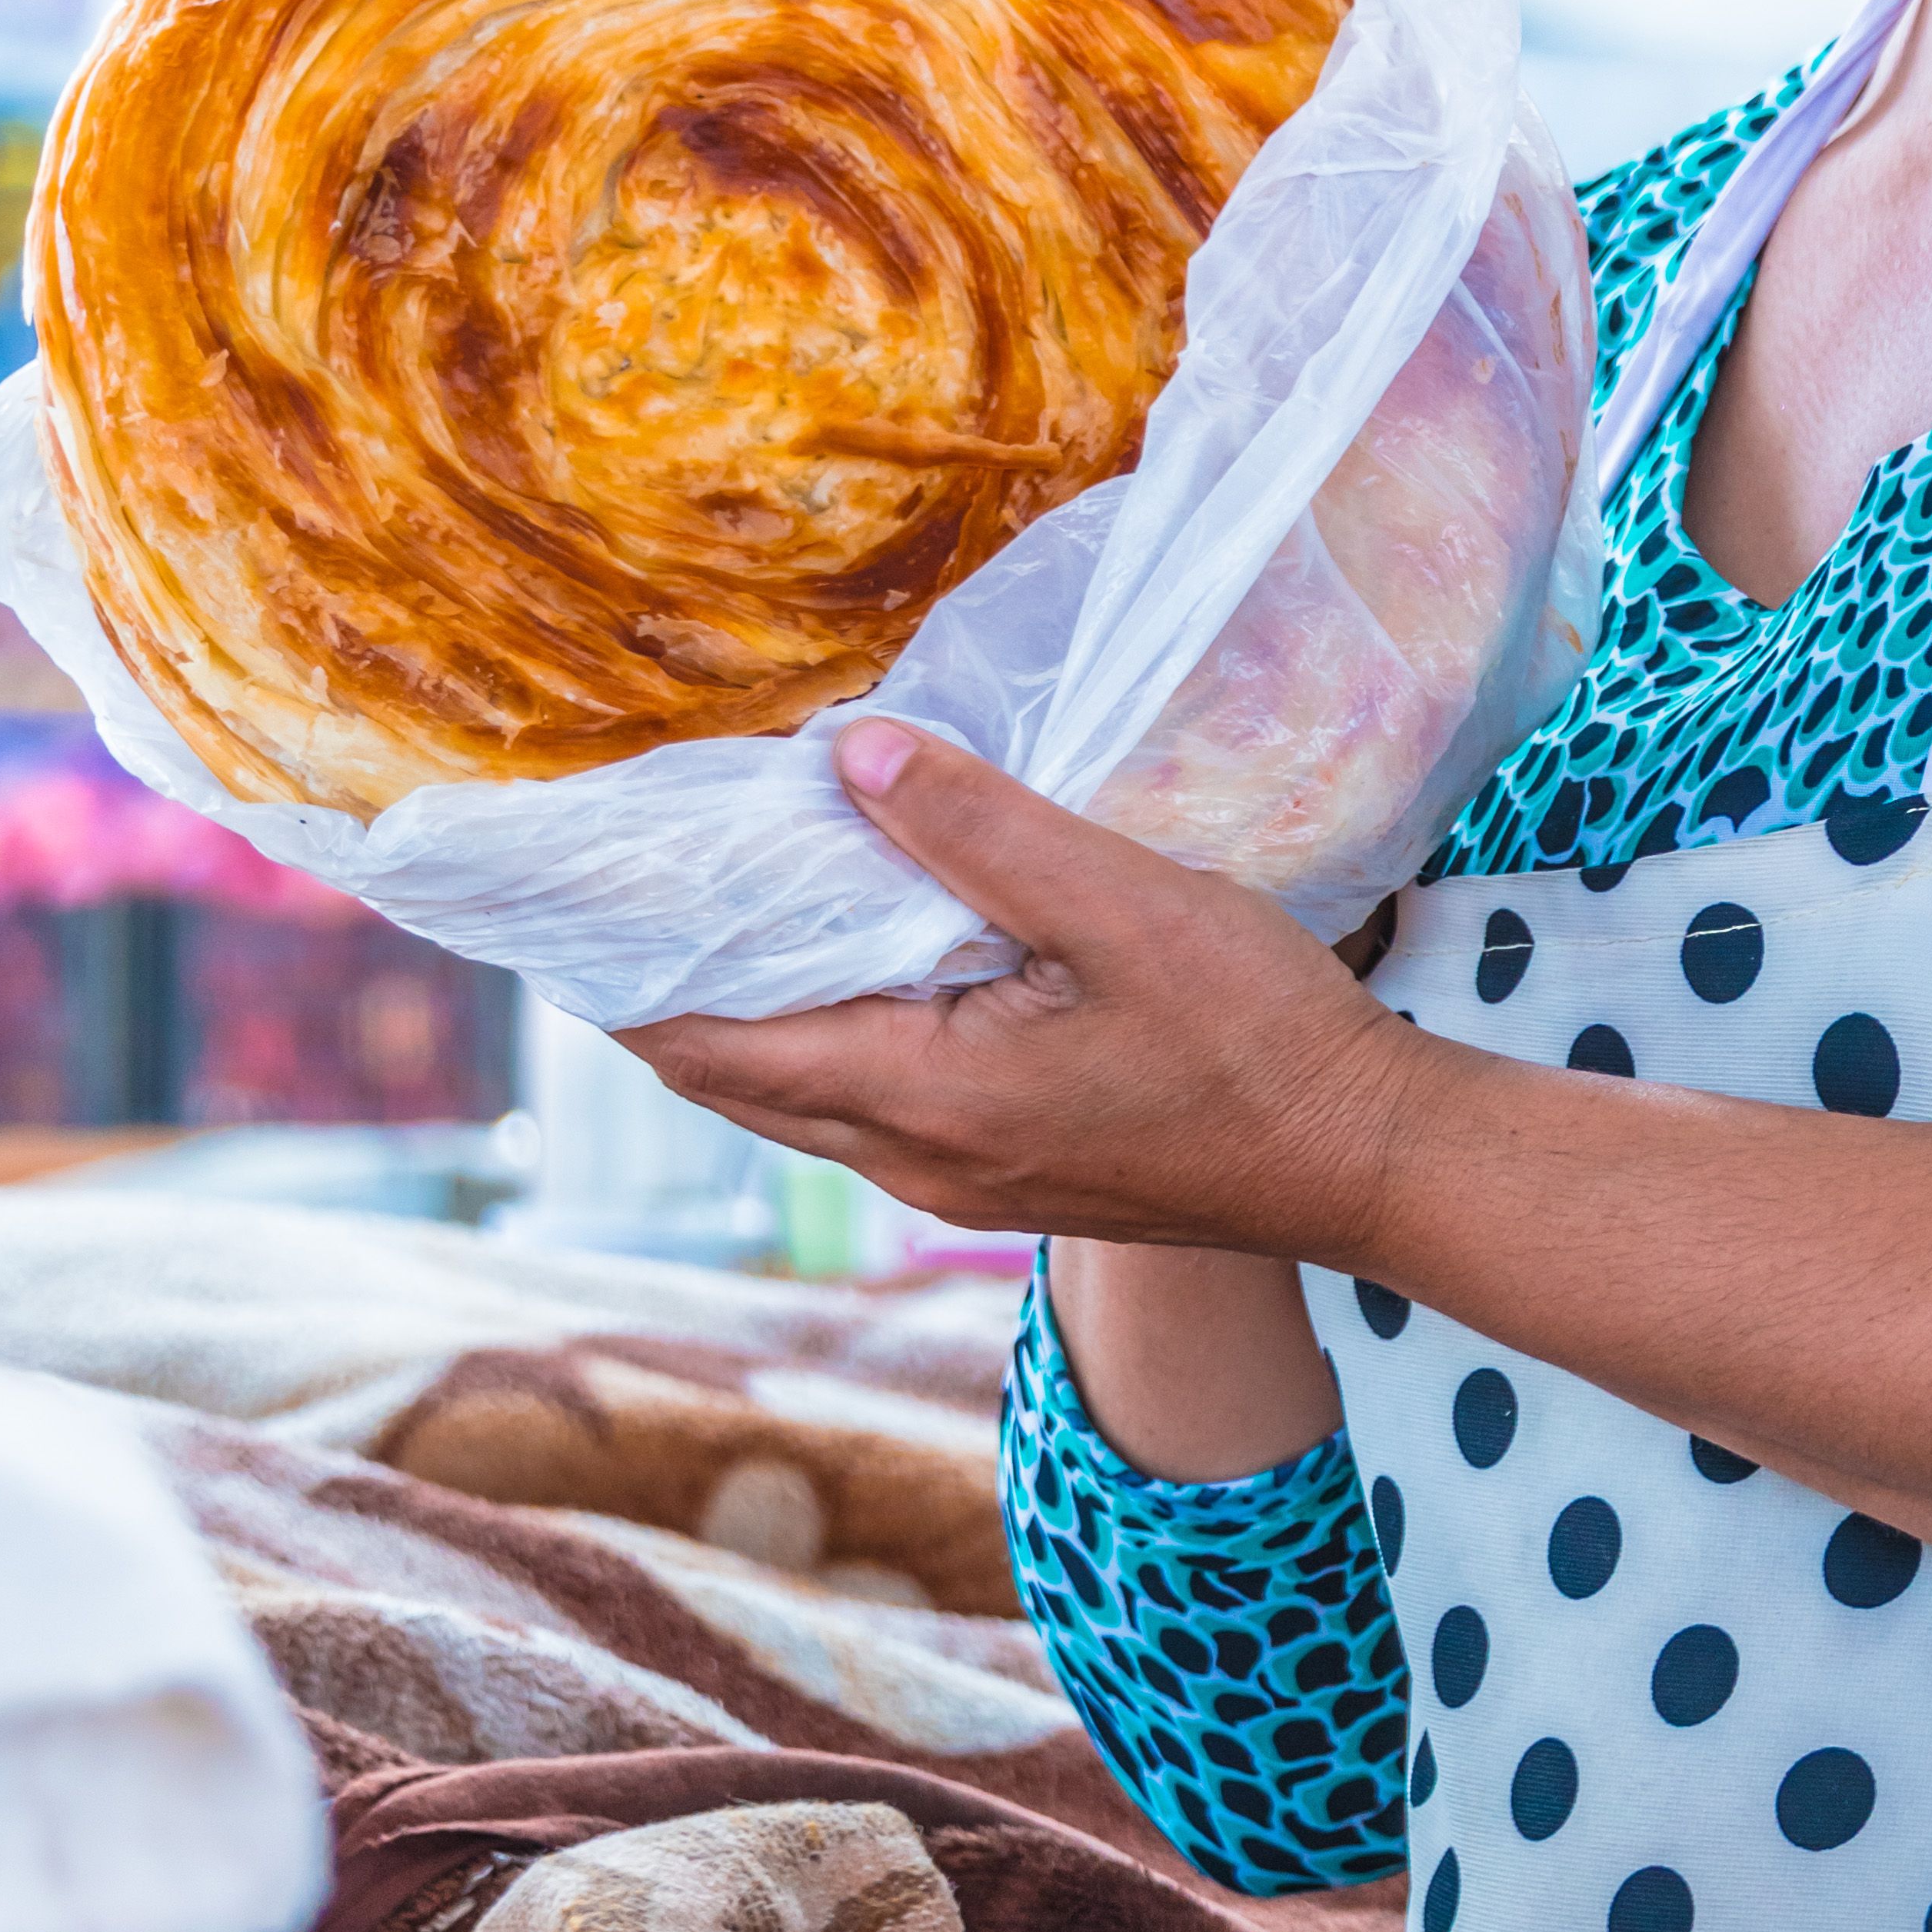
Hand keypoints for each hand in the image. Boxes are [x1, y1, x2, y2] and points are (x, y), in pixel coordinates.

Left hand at [622, 724, 1409, 1252]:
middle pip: (734, 1081)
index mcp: (923, 1098)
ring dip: (745, 1018)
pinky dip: (824, 1036)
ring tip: (715, 911)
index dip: (627, 978)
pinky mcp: (1007, 1170)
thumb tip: (843, 754)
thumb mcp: (1120, 903)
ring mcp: (962, 1177)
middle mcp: (918, 1159)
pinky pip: (868, 1107)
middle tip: (619, 892)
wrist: (1362, 1160)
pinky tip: (854, 962)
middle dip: (664, 995)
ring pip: (800, 1099)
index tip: (570, 900)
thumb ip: (978, 831)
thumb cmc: (1256, 1037)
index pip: (714, 1044)